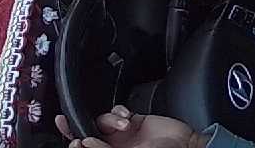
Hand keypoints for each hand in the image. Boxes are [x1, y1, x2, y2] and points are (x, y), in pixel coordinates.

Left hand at [55, 105, 201, 147]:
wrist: (188, 146)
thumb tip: (84, 143)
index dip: (74, 143)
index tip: (70, 138)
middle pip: (87, 133)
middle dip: (77, 126)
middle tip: (67, 120)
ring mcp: (122, 135)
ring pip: (102, 121)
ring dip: (108, 120)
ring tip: (123, 125)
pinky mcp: (133, 121)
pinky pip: (117, 111)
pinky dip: (118, 111)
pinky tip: (127, 117)